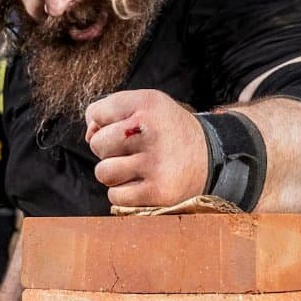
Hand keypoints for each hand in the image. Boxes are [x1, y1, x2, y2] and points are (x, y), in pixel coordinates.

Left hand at [84, 89, 207, 206]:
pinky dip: (123, 193)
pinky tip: (141, 184)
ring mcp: (154, 163)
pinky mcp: (157, 191)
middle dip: (108, 150)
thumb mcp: (146, 106)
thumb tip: (89, 135)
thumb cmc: (167, 131)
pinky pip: (116, 196)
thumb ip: (110, 111)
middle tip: (131, 150)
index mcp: (147, 103)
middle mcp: (150, 130)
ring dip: (114, 173)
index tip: (123, 128)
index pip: (96, 113)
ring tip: (135, 168)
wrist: (211, 157)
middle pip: (97, 144)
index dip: (103, 123)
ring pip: (103, 172)